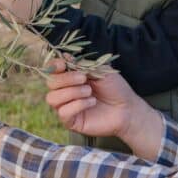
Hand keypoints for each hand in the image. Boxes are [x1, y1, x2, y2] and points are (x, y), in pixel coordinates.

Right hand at [43, 60, 163, 158]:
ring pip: (52, 98)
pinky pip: (63, 112)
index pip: (51, 71)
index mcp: (71, 77)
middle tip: (84, 78)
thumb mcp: (100, 70)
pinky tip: (91, 103)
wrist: (127, 108)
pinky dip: (77, 105)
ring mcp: (67, 107)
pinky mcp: (71, 121)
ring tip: (89, 92)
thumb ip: (81, 64)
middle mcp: (66, 92)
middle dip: (66, 79)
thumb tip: (63, 56)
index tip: (63, 64)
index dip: (53, 66)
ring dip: (72, 92)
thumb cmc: (115, 88)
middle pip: (50, 83)